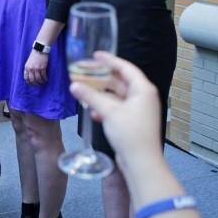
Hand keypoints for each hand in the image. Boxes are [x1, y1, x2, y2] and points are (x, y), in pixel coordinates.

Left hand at [24, 49, 48, 84]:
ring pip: (38, 79)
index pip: (26, 78)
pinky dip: (45, 79)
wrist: (39, 50)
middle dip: (35, 84)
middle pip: (32, 80)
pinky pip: (43, 76)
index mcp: (26, 67)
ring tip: (42, 82)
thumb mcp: (28, 62)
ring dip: (41, 82)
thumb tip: (29, 76)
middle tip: (38, 85)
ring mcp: (37, 68)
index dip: (29, 82)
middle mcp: (31, 69)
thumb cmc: (34, 56)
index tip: (32, 84)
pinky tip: (46, 80)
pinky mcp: (42, 67)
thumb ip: (28, 69)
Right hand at [69, 52, 163, 168]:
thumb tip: (74, 85)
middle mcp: (143, 97)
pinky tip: (93, 112)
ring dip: (101, 94)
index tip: (95, 55)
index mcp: (143, 90)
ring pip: (116, 96)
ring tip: (84, 91)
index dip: (110, 60)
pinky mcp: (132, 122)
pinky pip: (117, 108)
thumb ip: (91, 96)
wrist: (141, 162)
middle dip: (101, 79)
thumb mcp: (109, 112)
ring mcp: (138, 110)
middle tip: (85, 72)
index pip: (125, 68)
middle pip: (120, 82)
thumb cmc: (130, 133)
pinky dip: (105, 108)